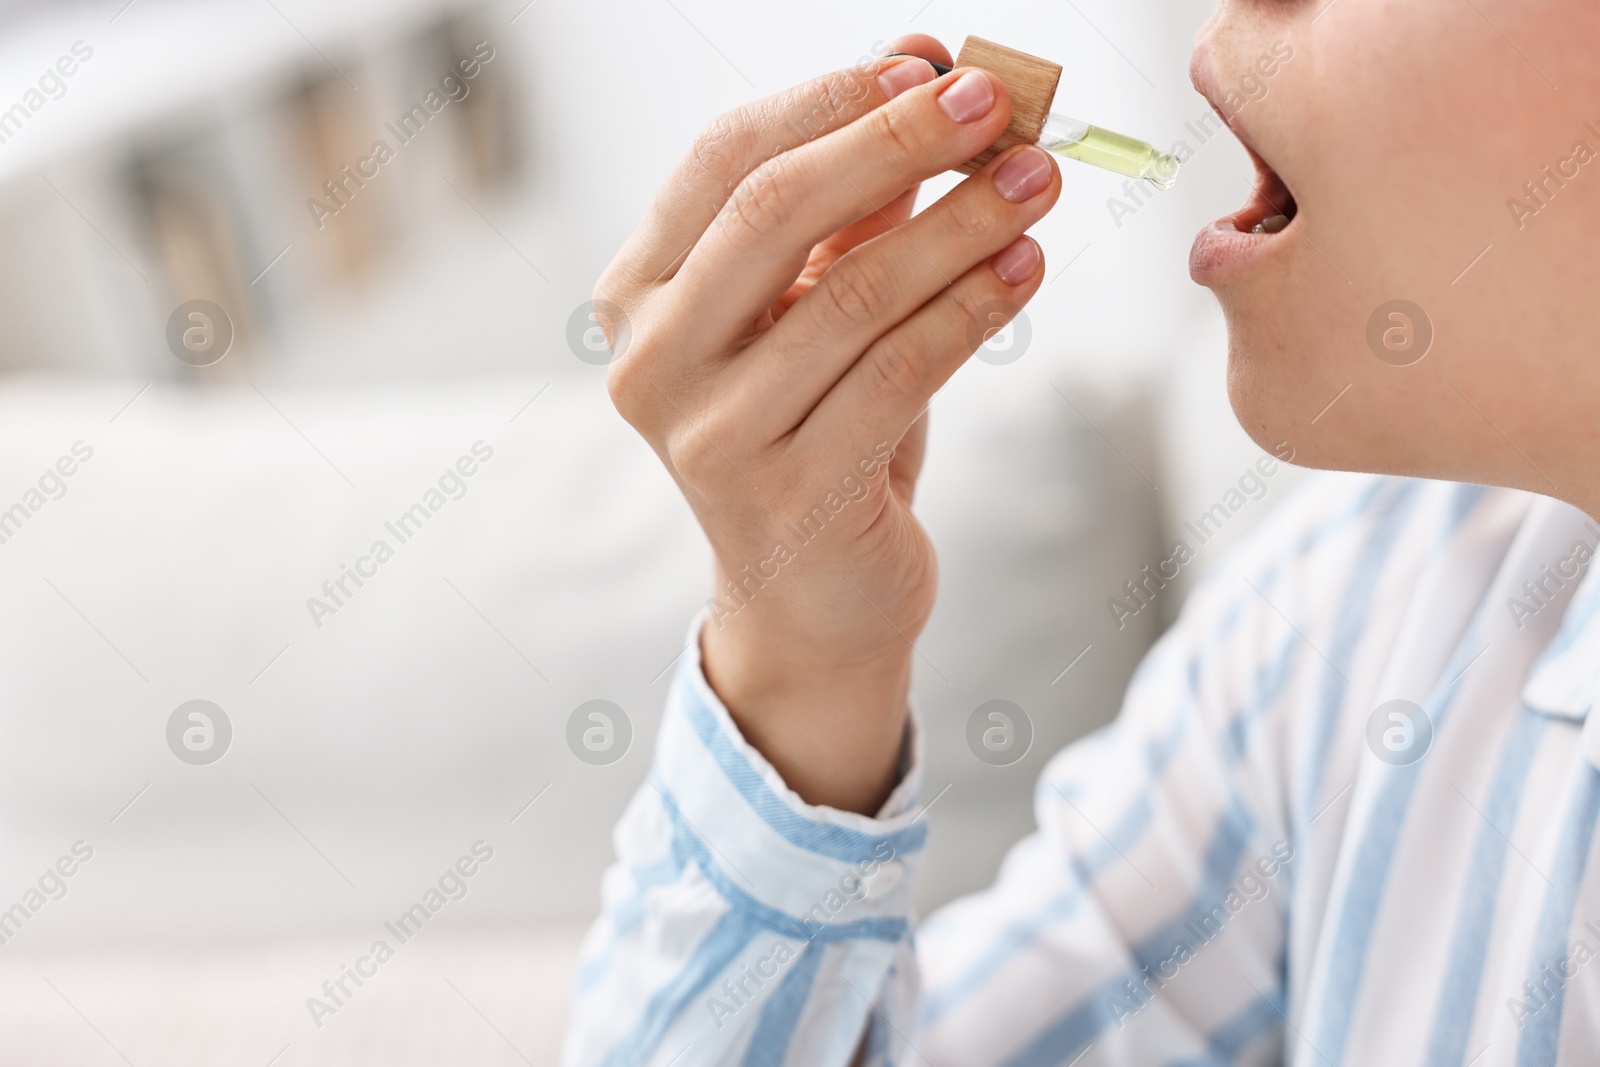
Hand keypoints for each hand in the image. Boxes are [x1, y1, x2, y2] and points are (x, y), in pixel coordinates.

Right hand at [597, 35, 1060, 812]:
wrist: (812, 597)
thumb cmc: (817, 431)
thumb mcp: (819, 313)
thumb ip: (854, 212)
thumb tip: (926, 80)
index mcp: (640, 294)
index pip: (727, 159)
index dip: (831, 99)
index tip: (928, 62)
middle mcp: (653, 360)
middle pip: (775, 212)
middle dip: (897, 141)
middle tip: (997, 101)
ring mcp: (710, 434)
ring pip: (853, 293)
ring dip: (960, 224)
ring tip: (1038, 181)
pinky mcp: (786, 494)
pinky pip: (901, 373)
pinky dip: (974, 309)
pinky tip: (1025, 267)